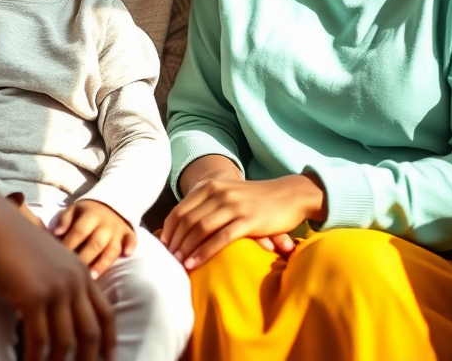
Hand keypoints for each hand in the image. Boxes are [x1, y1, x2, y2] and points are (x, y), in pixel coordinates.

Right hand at [0, 152, 114, 360]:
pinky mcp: (33, 296)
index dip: (109, 340)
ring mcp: (56, 288)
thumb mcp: (48, 257)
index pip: (106, 312)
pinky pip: (39, 340)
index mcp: (81, 270)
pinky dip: (35, 358)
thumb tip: (60, 310)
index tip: (108, 358)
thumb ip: (60, 279)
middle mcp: (74, 280)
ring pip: (66, 341)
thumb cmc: (13, 238)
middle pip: (91, 331)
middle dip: (88, 359)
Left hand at [54, 199, 136, 278]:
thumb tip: (56, 233)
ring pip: (112, 248)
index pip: (79, 231)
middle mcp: (105, 224)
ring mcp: (118, 230)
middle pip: (95, 243)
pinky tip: (127, 254)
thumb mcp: (74, 209)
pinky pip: (132, 240)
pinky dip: (131, 246)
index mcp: (90, 215)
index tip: (59, 258)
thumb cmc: (86, 214)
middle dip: (85, 259)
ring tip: (93, 277)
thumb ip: (65, 219)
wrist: (109, 205)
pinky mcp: (129, 234)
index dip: (70, 244)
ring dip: (103, 262)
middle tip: (74, 274)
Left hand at [161, 160, 325, 271]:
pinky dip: (204, 252)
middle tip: (168, 260)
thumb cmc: (255, 199)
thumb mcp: (227, 193)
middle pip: (187, 220)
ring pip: (200, 229)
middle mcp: (219, 192)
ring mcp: (233, 205)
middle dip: (175, 242)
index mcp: (210, 185)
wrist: (289, 194)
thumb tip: (182, 227)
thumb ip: (206, 204)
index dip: (168, 230)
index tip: (162, 248)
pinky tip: (194, 264)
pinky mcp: (249, 220)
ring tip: (178, 265)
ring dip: (186, 249)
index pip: (180, 210)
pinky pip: (221, 238)